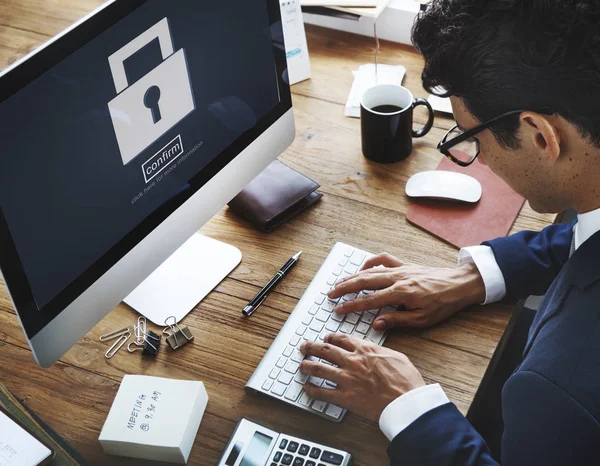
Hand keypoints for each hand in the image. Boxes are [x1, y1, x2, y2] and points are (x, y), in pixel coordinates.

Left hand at [299, 334, 424, 421]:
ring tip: (302, 365)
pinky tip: (307, 388)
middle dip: (312, 347)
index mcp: (365, 350)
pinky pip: (323, 393)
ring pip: (319, 368)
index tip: (326, 339)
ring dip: (308, 366)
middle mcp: (353, 361)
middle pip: (325, 350)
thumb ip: (380, 351)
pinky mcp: (345, 397)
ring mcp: (347, 379)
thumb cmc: (406, 381)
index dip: (331, 338)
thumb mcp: (396, 356)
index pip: (342, 339)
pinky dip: (312, 390)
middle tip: (305, 347)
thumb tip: (374, 349)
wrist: (407, 402)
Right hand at [328, 253, 485, 329]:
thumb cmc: (443, 304)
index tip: (338, 309)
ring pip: (370, 271)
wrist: (460, 284)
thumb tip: (376, 323)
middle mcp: (398, 278)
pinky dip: (370, 263)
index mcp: (401, 293)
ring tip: (339, 283)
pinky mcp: (405, 265)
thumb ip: (397, 320)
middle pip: (364, 281)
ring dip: (352, 276)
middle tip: (330, 294)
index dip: (351, 305)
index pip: (369, 300)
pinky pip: (383, 259)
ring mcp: (400, 269)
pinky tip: (362, 268)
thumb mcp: (422, 319)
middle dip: (345, 288)